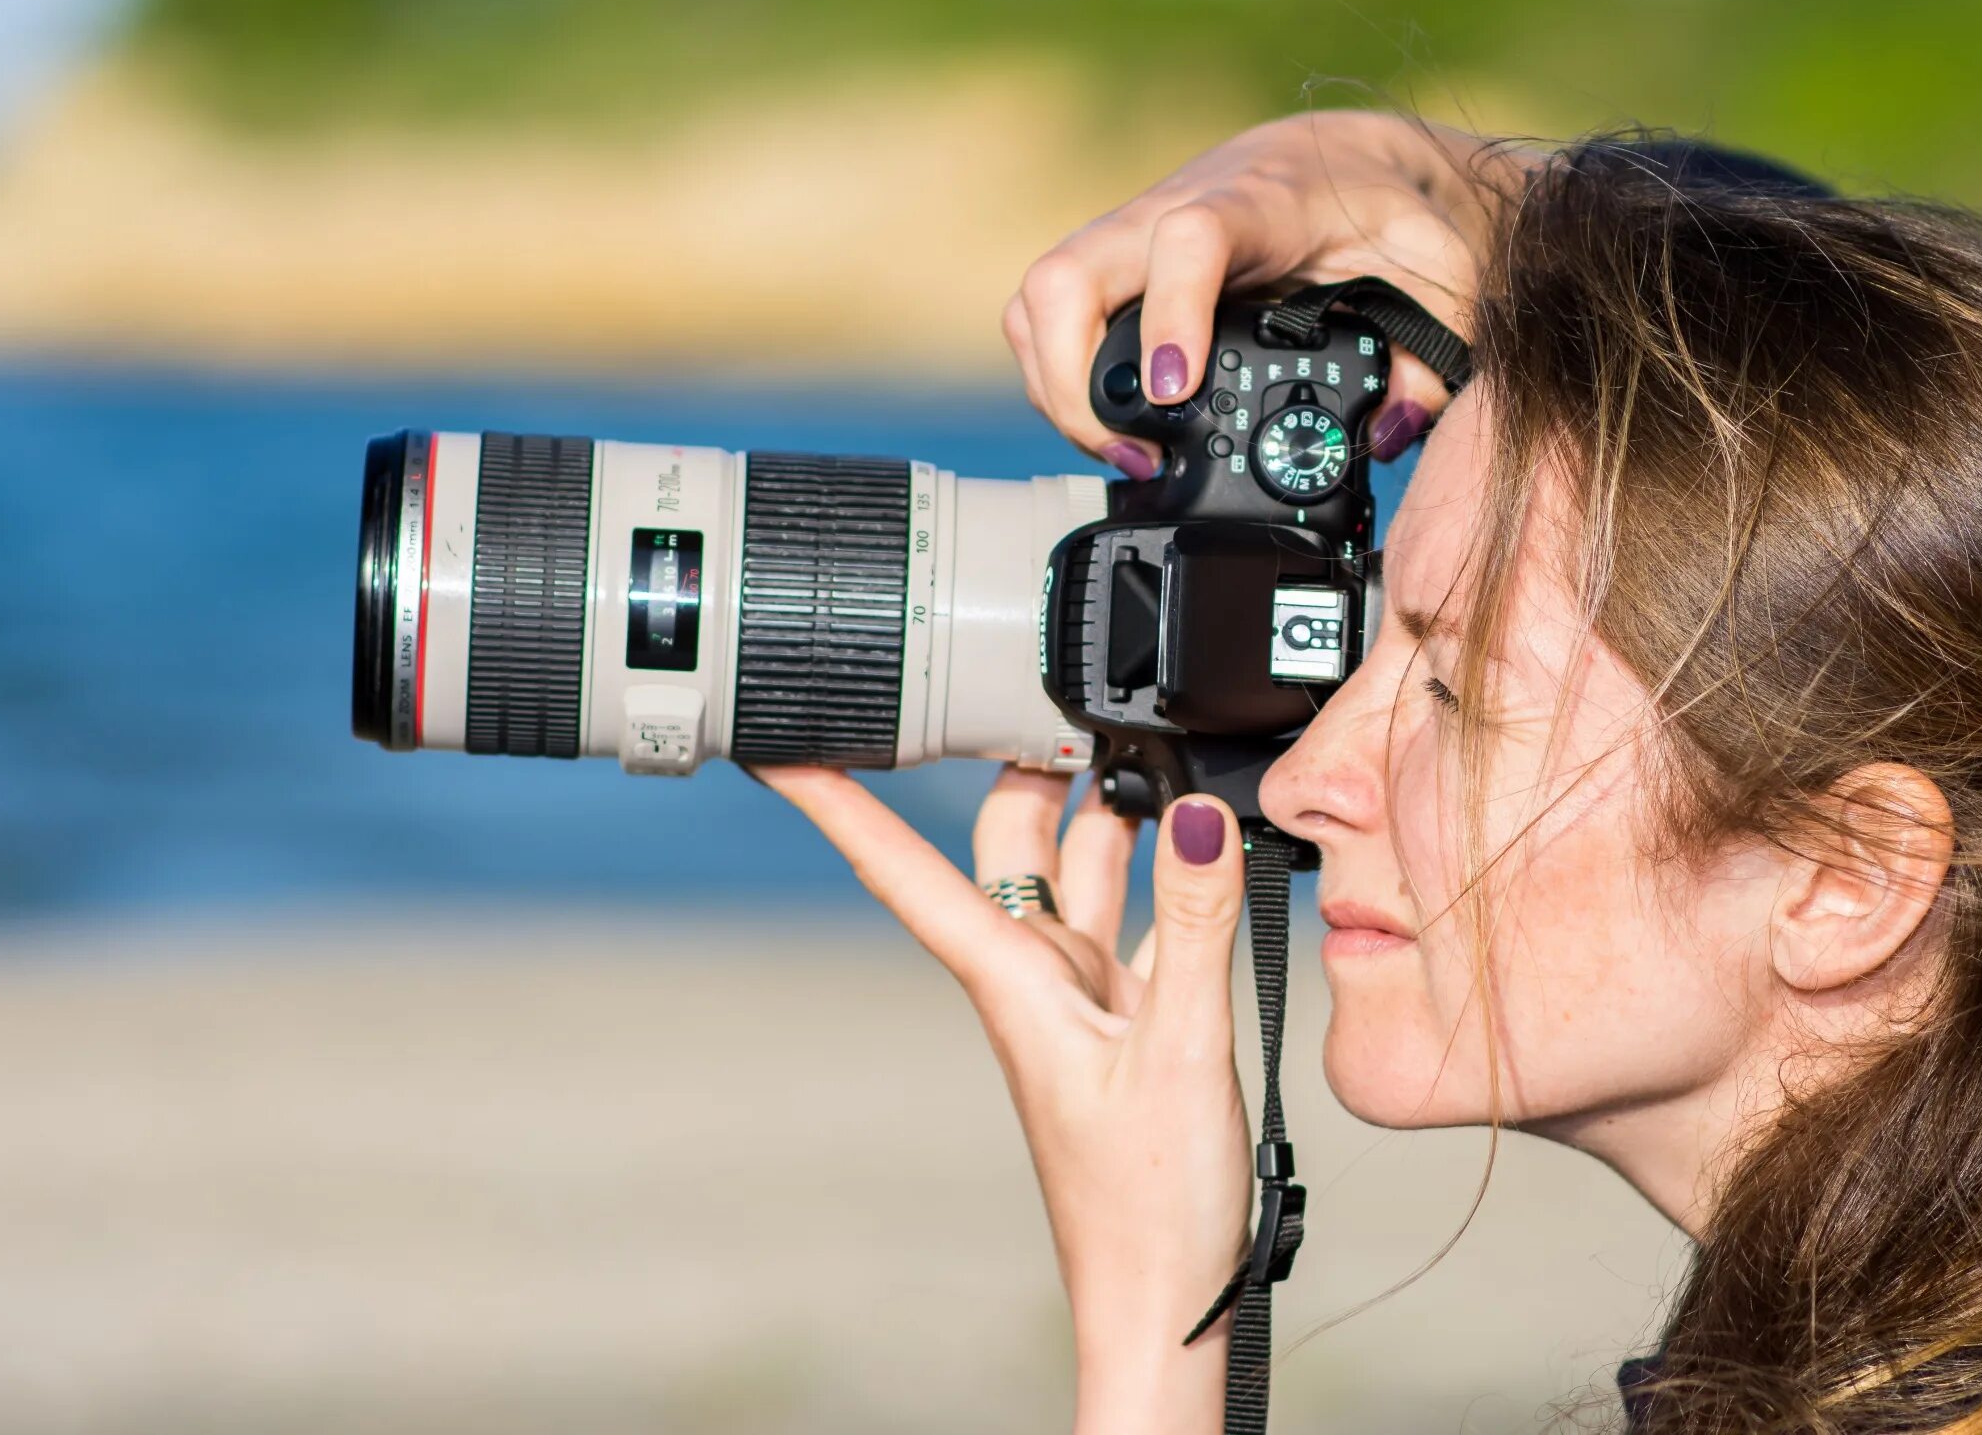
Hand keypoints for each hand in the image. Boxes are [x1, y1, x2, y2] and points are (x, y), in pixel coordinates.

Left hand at [758, 763, 1252, 1434]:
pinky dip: (1165, 871)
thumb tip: (1192, 816)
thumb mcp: (1183, 1052)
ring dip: (1103, 806)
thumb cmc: (1150, 1209)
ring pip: (1077, 867)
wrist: (1165, 1300)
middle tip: (1051, 681)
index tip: (779, 739)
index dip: (837, 801)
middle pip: (1006, 840)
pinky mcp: (1129, 1018)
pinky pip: (1135, 916)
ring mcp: (1082, 998)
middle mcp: (1034, 978)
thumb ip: (1195, 927)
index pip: (902, 868)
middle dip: (1019, 759)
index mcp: (1012, 982)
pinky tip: (1203, 846)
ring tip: (1143, 736)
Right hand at [1004, 110, 1528, 477]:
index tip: (1174, 391)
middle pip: (1069, 272)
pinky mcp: (1118, 266)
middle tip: (1134, 453)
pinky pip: (1049, 314)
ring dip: (1055, 386)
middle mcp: (1176, 209)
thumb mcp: (1444, 279)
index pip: (1187, 240)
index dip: (1168, 313)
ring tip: (1122, 453)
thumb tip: (1385, 433)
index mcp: (1261, 203)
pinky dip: (1057, 376)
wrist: (1356, 156)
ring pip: (1042, 298)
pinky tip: (1110, 425)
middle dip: (1073, 378)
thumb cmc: (1395, 212)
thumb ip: (1430, 361)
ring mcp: (1134, 235)